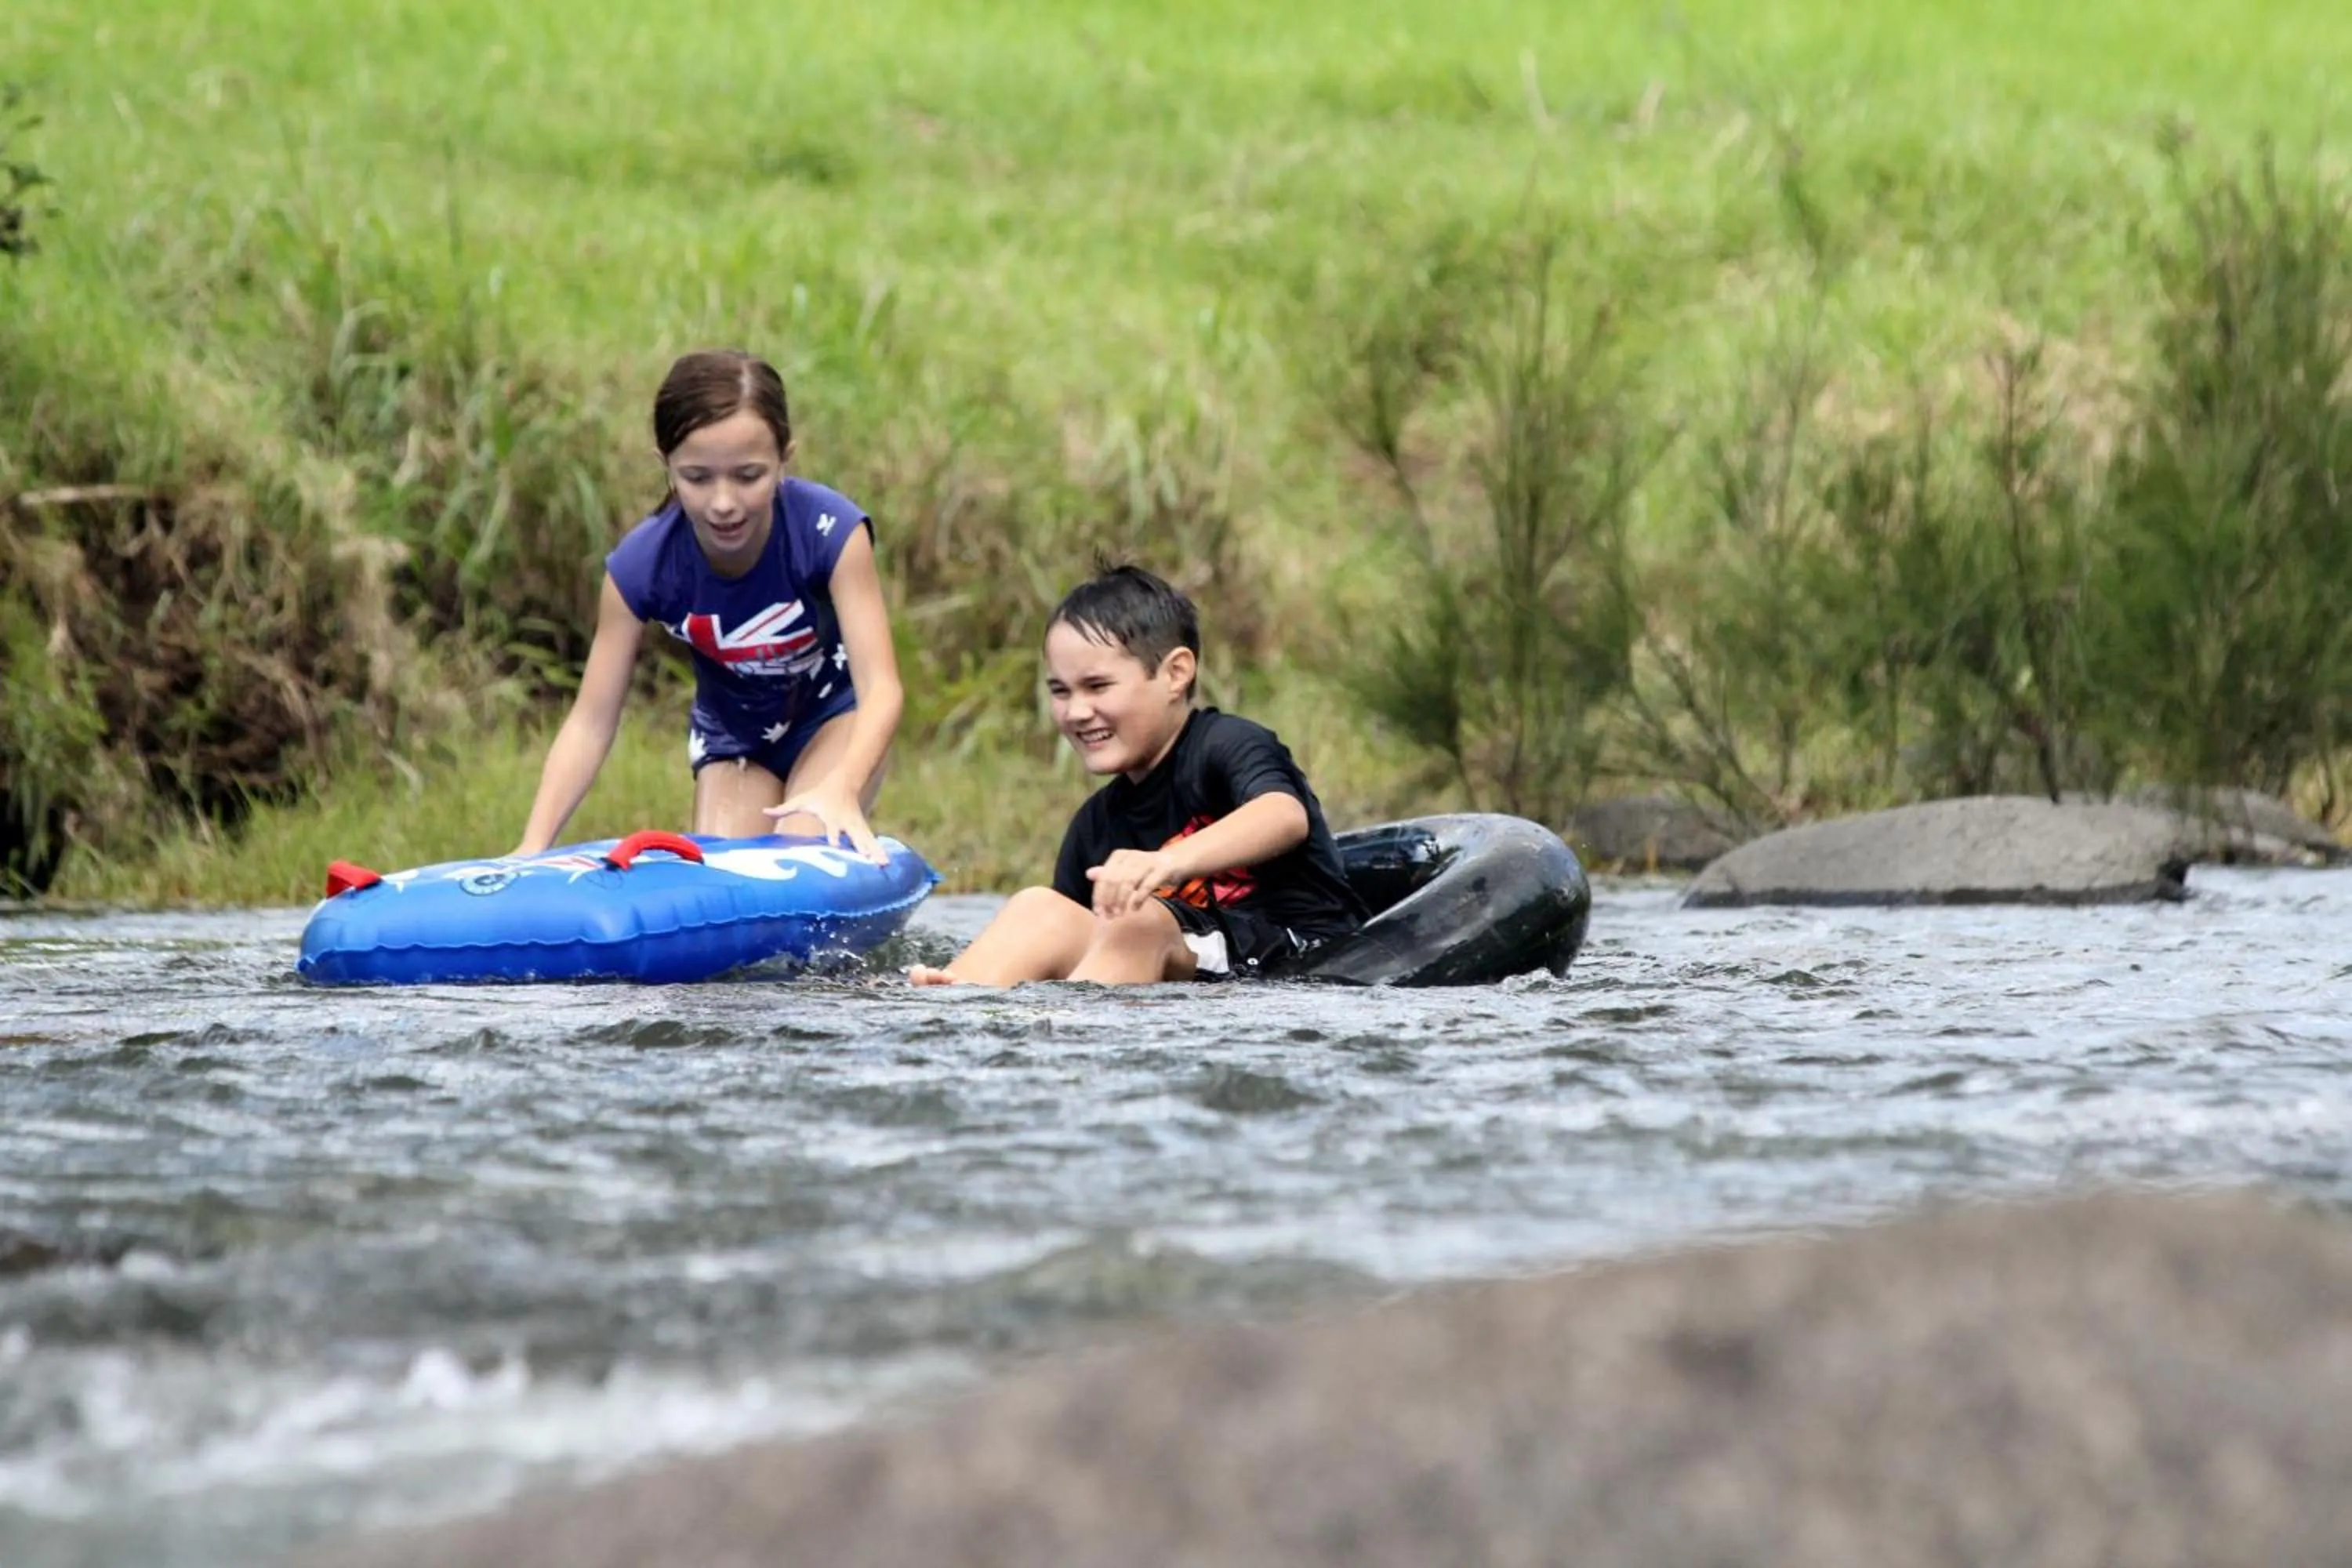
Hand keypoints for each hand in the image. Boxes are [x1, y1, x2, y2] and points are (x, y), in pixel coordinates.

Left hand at [767, 781, 885, 862]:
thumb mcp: (801, 800)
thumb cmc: (819, 794)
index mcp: (831, 817)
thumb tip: (763, 812)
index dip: (834, 836)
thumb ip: (783, 809)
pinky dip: (879, 851)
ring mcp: (857, 826)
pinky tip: (886, 864)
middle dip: (862, 847)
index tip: (835, 845)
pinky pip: (872, 841)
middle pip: (855, 836)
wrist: (844, 782)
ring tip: (884, 865)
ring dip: (876, 852)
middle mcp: (846, 823)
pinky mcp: (863, 828)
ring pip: (867, 840)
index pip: (832, 828)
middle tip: (868, 858)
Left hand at [1085, 847, 1185, 918]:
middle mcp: (1132, 856)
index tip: (1098, 912)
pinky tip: (1134, 908)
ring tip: (1119, 914)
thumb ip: (1109, 873)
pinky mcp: (1163, 869)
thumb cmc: (1146, 869)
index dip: (1099, 896)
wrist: (1175, 861)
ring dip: (1121, 900)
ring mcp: (1148, 861)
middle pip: (1114, 880)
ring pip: (1129, 882)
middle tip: (1108, 916)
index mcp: (1120, 856)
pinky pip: (1148, 884)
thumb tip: (1088, 874)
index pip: (1104, 877)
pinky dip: (1139, 898)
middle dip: (1109, 900)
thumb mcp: (1126, 869)